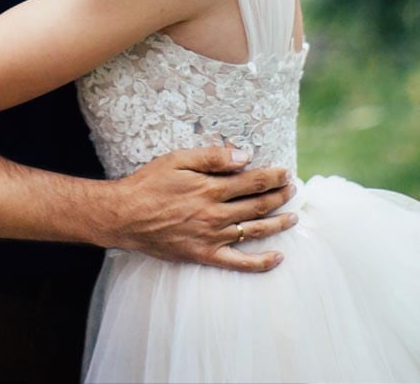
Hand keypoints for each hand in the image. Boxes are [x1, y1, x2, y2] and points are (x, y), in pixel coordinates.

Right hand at [104, 145, 296, 271]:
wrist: (125, 216)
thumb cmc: (149, 184)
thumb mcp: (177, 159)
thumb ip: (212, 158)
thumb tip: (244, 157)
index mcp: (211, 188)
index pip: (253, 181)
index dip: (273, 176)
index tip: (285, 172)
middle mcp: (216, 214)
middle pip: (259, 205)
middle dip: (280, 196)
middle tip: (293, 189)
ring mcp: (212, 237)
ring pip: (255, 231)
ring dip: (279, 224)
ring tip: (294, 217)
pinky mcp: (204, 255)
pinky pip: (239, 262)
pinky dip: (261, 262)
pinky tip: (278, 258)